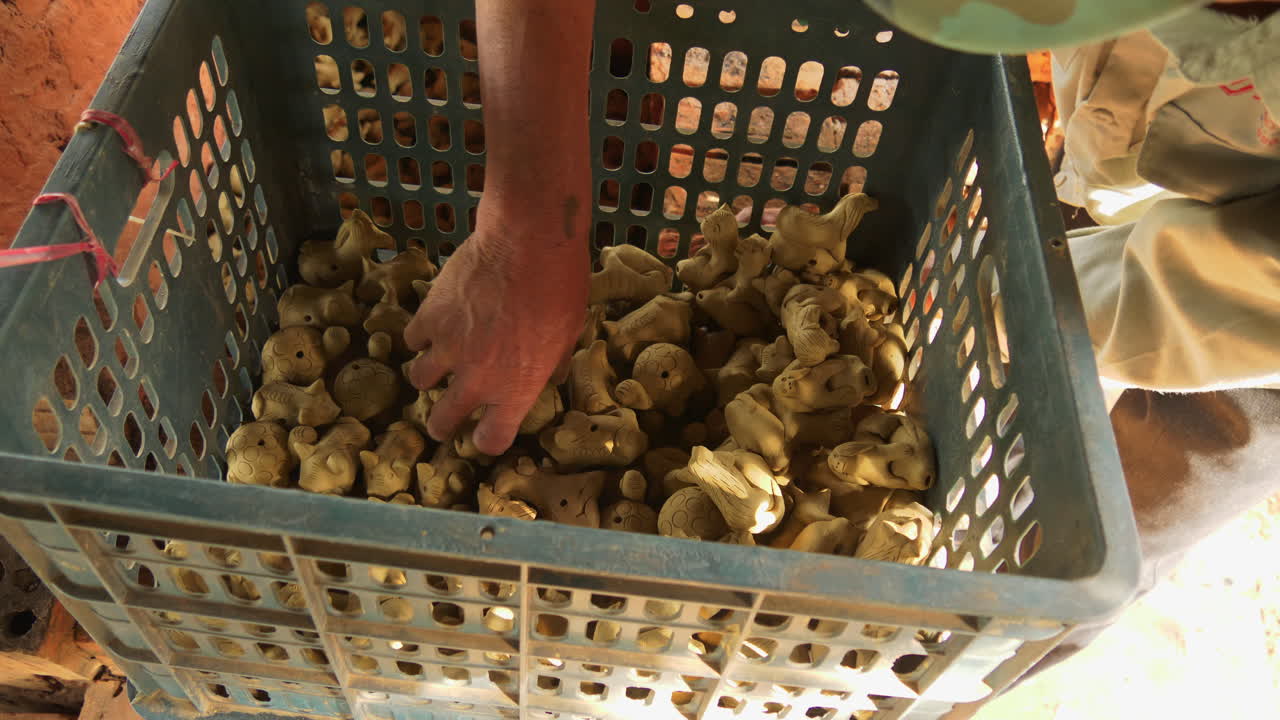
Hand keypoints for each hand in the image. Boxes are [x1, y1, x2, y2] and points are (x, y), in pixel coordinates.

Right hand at [404, 225, 586, 454]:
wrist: (527, 243)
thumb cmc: (560, 287)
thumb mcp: (569, 334)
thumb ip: (552, 363)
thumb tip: (549, 377)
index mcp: (516, 389)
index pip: (492, 439)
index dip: (487, 440)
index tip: (484, 434)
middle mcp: (477, 378)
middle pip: (443, 421)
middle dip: (443, 423)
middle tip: (445, 418)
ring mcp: (448, 349)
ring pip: (420, 380)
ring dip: (429, 375)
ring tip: (437, 364)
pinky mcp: (429, 317)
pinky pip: (413, 339)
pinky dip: (421, 335)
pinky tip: (434, 325)